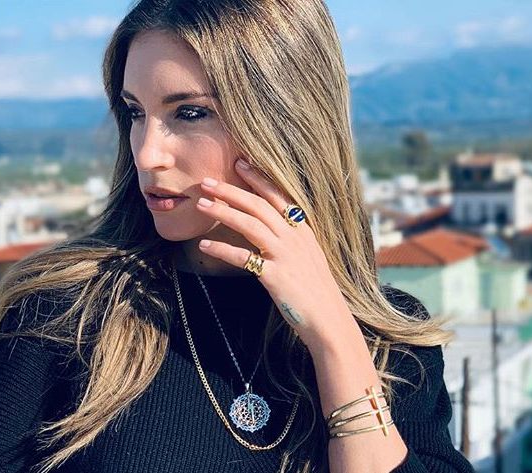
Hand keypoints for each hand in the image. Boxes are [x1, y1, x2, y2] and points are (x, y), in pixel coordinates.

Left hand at [195, 158, 352, 350]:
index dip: (258, 179)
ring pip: (249, 224)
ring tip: (201, 204)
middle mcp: (294, 239)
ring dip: (223, 211)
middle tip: (207, 181)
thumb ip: (292, 242)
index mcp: (303, 232)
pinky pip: (242, 257)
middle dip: (231, 190)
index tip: (240, 163)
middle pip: (259, 206)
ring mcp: (285, 255)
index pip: (278, 196)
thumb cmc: (317, 292)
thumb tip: (272, 230)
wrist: (329, 321)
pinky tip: (203, 245)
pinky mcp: (274, 275)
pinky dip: (221, 249)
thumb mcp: (309, 259)